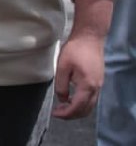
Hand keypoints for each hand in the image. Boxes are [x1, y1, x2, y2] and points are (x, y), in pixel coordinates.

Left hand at [51, 0, 110, 119]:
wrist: (89, 37)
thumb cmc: (75, 50)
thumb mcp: (62, 67)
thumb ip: (61, 85)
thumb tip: (62, 99)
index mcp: (87, 85)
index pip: (78, 107)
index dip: (66, 113)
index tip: (55, 114)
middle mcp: (96, 88)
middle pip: (86, 110)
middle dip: (71, 114)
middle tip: (58, 112)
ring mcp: (99, 85)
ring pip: (90, 105)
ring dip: (77, 109)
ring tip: (62, 106)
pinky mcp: (98, 80)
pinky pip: (91, 98)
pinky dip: (81, 102)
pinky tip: (71, 98)